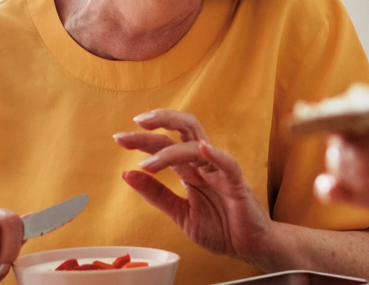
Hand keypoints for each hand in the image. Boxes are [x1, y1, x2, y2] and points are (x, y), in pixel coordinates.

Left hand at [115, 110, 283, 267]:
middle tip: (136, 124)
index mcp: (191, 170)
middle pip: (184, 130)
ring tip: (149, 163)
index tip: (119, 139)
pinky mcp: (238, 185)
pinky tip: (202, 149)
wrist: (249, 247)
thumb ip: (157, 194)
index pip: (165, 145)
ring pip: (199, 145)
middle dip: (160, 122)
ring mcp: (221, 172)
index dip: (143, 140)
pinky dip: (216, 155)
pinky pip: (228, 165)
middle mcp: (204, 165)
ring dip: (171, 150)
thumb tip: (126, 174)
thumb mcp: (180, 213)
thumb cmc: (221, 228)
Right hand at [313, 103, 368, 276]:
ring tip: (361, 178)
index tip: (356, 117)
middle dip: (346, 134)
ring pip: (349, 158)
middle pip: (358, 127)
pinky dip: (332, 189)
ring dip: (341, 161)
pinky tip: (330, 190)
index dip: (363, 106)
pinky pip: (353, 194)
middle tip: (359, 156)